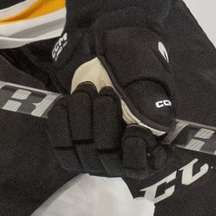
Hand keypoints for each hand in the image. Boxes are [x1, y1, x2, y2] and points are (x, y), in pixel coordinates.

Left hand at [47, 10, 176, 179]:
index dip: (134, 148)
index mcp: (151, 140)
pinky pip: (61, 146)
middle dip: (103, 120)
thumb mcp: (145, 75)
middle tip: (105, 91)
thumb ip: (150, 101)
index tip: (133, 127)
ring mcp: (96, 154)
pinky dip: (61, 122)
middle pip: (107, 158)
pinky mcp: (72, 147)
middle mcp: (123, 154)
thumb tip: (154, 125)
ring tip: (87, 90)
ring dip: (81, 116)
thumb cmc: (132, 62)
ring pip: (81, 152)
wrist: (103, 51)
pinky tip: (66, 102)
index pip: (140, 165)